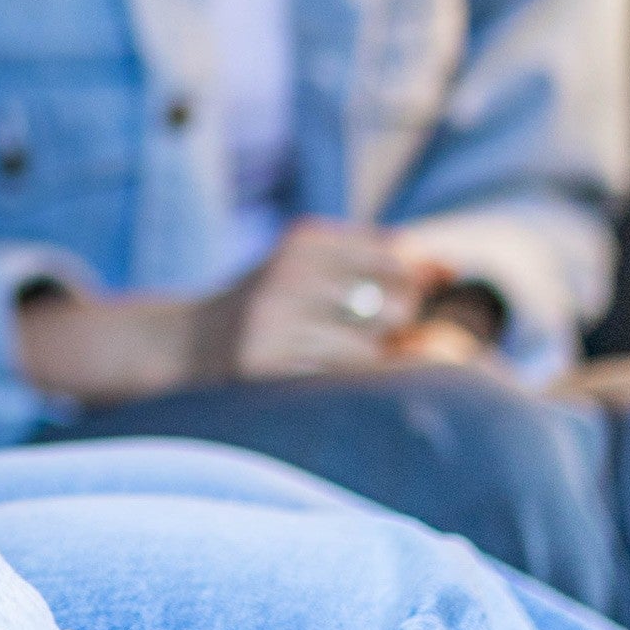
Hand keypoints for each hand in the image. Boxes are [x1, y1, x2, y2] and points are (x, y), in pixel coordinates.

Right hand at [210, 219, 438, 379]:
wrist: (180, 345)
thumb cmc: (267, 306)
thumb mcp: (311, 266)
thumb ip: (377, 260)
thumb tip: (449, 268)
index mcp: (303, 240)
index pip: (397, 258)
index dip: (407, 286)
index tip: (387, 300)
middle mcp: (287, 276)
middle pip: (393, 306)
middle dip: (392, 328)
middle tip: (362, 335)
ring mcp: (272, 324)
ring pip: (368, 353)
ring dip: (363, 365)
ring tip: (329, 358)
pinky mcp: (263, 369)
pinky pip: (335, 385)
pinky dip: (337, 389)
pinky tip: (310, 377)